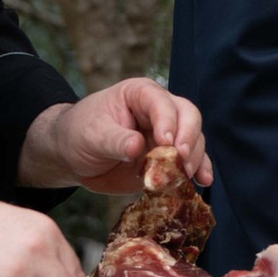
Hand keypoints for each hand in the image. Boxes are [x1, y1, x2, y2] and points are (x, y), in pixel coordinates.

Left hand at [20, 76, 210, 195]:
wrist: (73, 156)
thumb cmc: (80, 134)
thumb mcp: (91, 136)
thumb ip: (115, 140)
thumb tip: (137, 147)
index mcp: (140, 95)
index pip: (161, 102)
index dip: (168, 121)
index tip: (167, 143)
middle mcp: (160, 111)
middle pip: (188, 117)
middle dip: (188, 139)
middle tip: (181, 161)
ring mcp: (166, 135)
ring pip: (193, 140)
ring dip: (193, 158)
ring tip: (186, 177)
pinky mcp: (168, 158)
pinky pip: (189, 162)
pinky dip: (198, 171)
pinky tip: (203, 181)